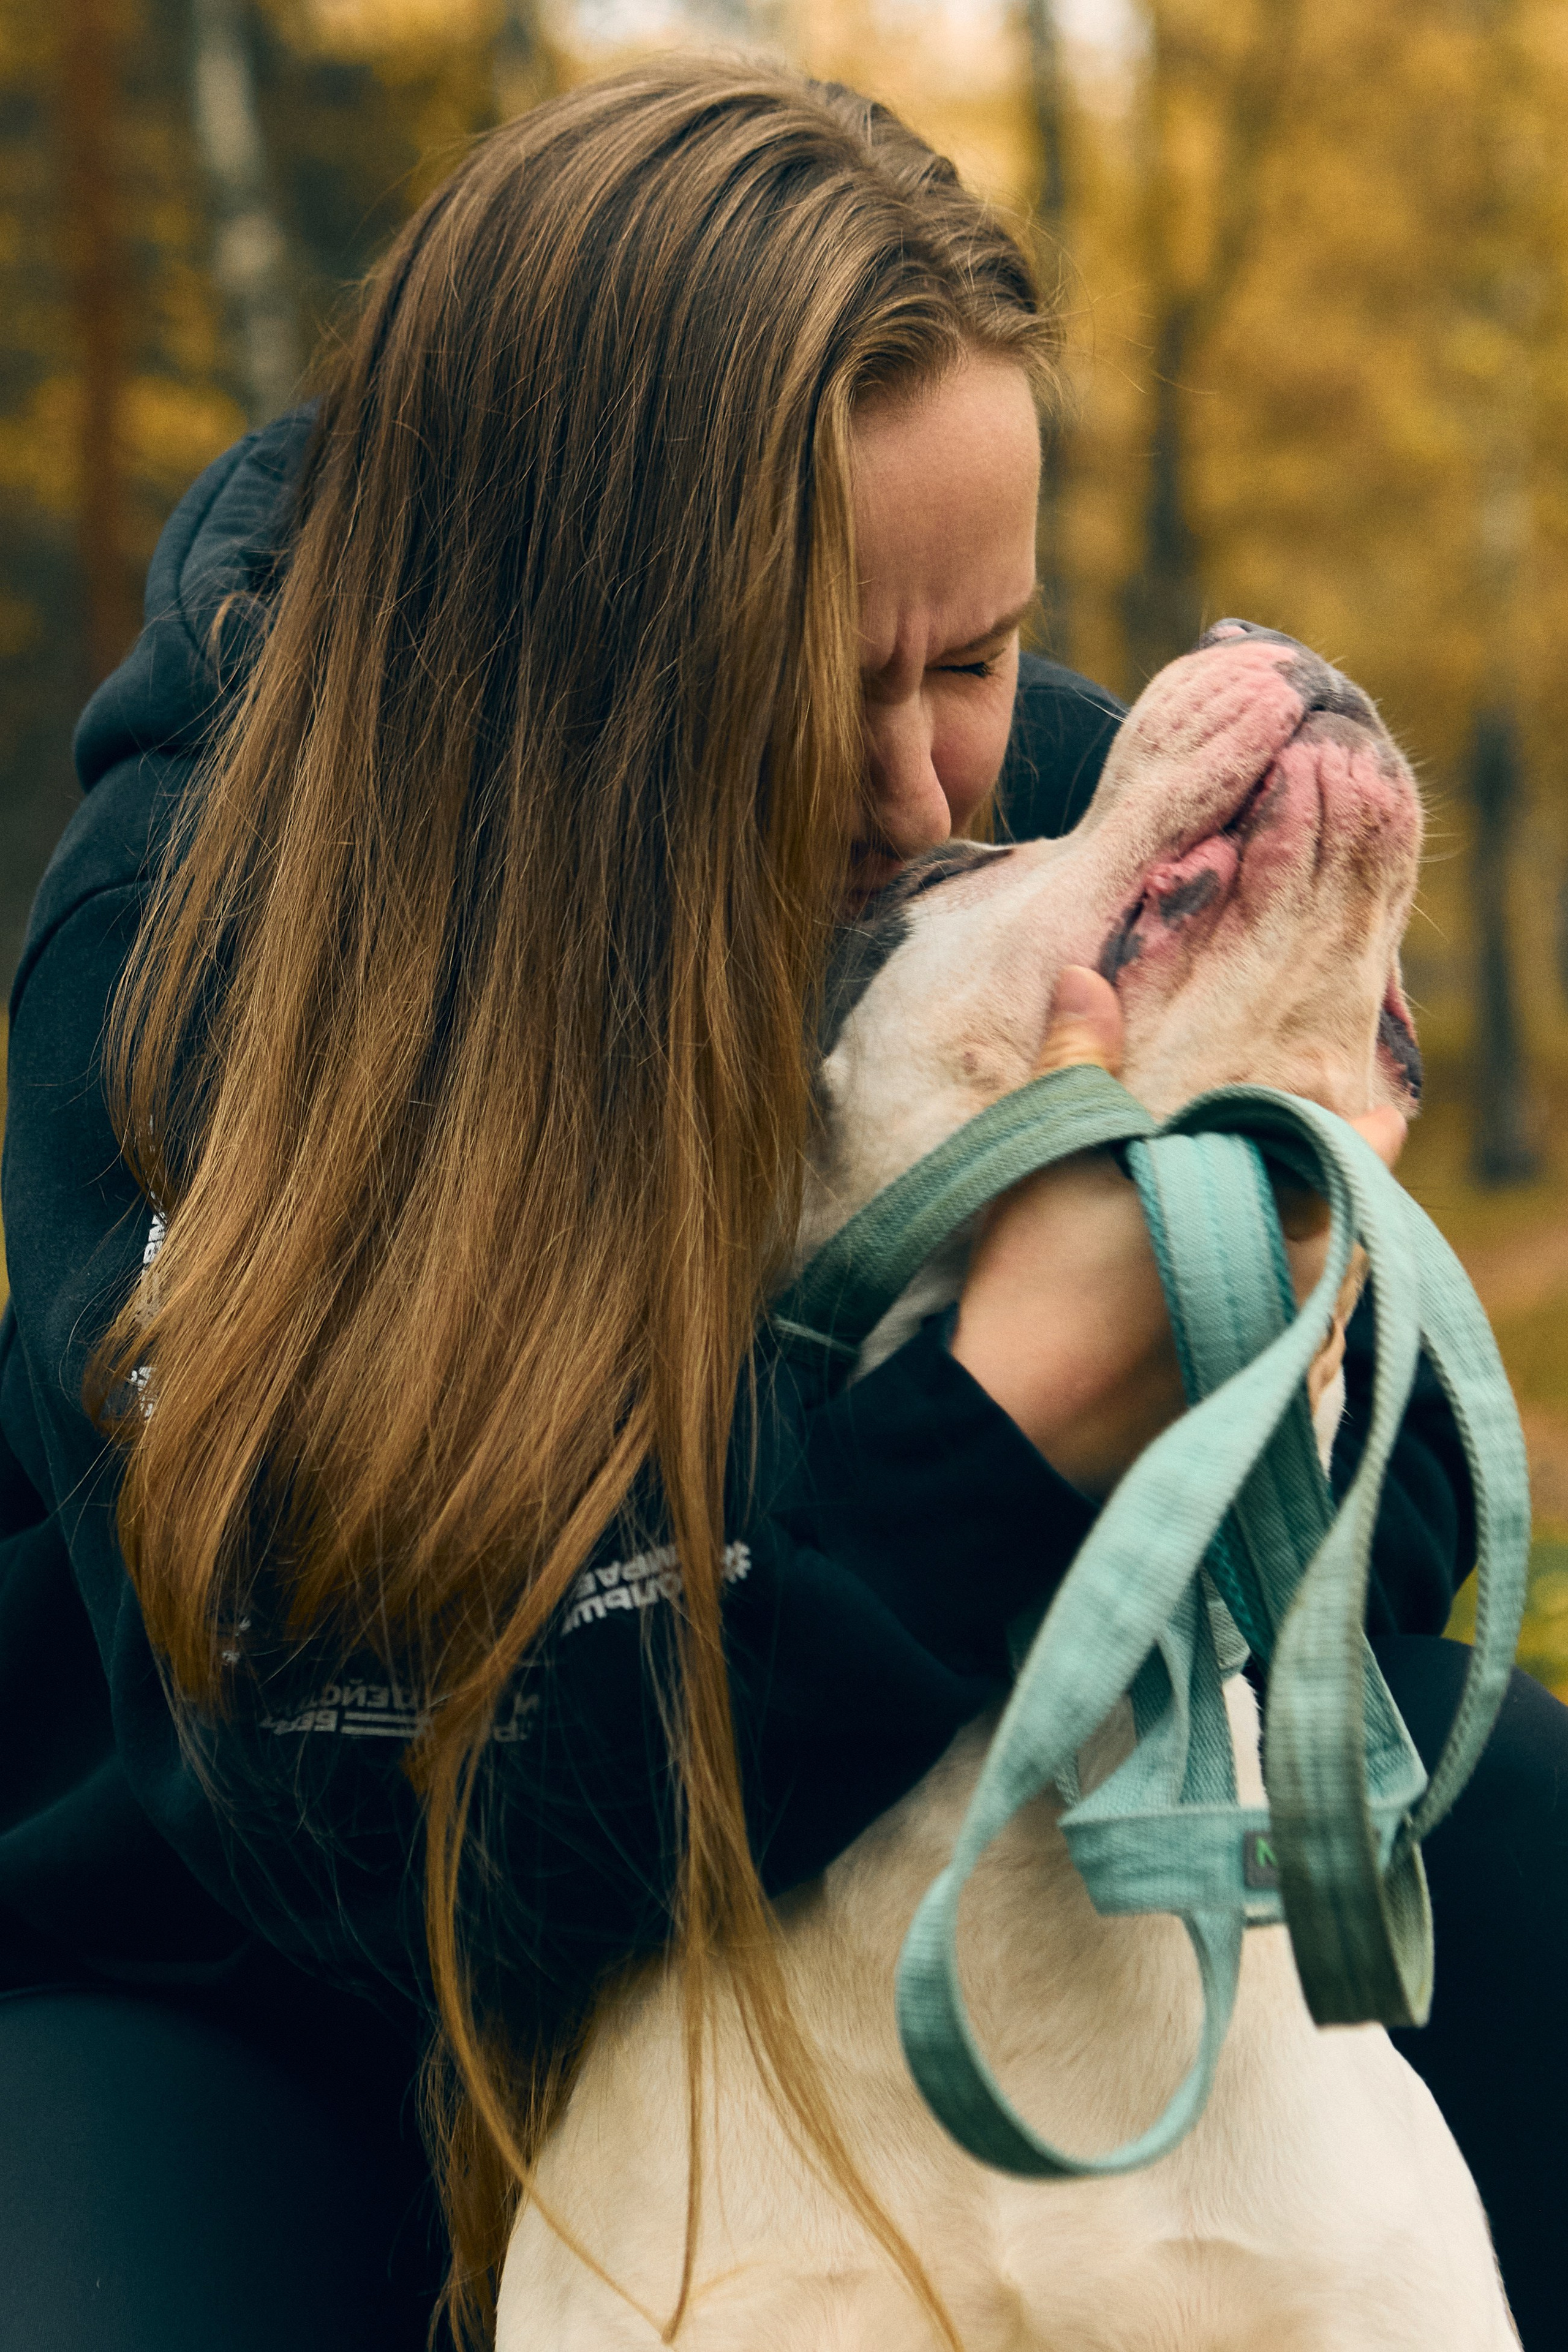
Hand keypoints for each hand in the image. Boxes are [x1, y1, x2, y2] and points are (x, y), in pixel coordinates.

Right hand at [949, 968, 1404, 1499]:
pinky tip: (1241, 1323)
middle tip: (1308, 1175)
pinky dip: (1284, 1334)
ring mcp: (1290, 1359)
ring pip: (1331, 1299)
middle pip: (1353, 1227)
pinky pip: (1302, 1363)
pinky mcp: (1263, 1417)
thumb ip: (1081, 1062)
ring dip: (1310, 1268)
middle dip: (1330, 1198)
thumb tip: (1085, 977)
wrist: (1016, 1430)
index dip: (1361, 1127)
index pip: (1357, 1148)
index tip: (1376, 1113)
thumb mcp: (1056, 1155)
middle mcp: (1307, 1286)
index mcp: (1279, 1208)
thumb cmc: (1042, 1283)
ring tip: (1276, 1247)